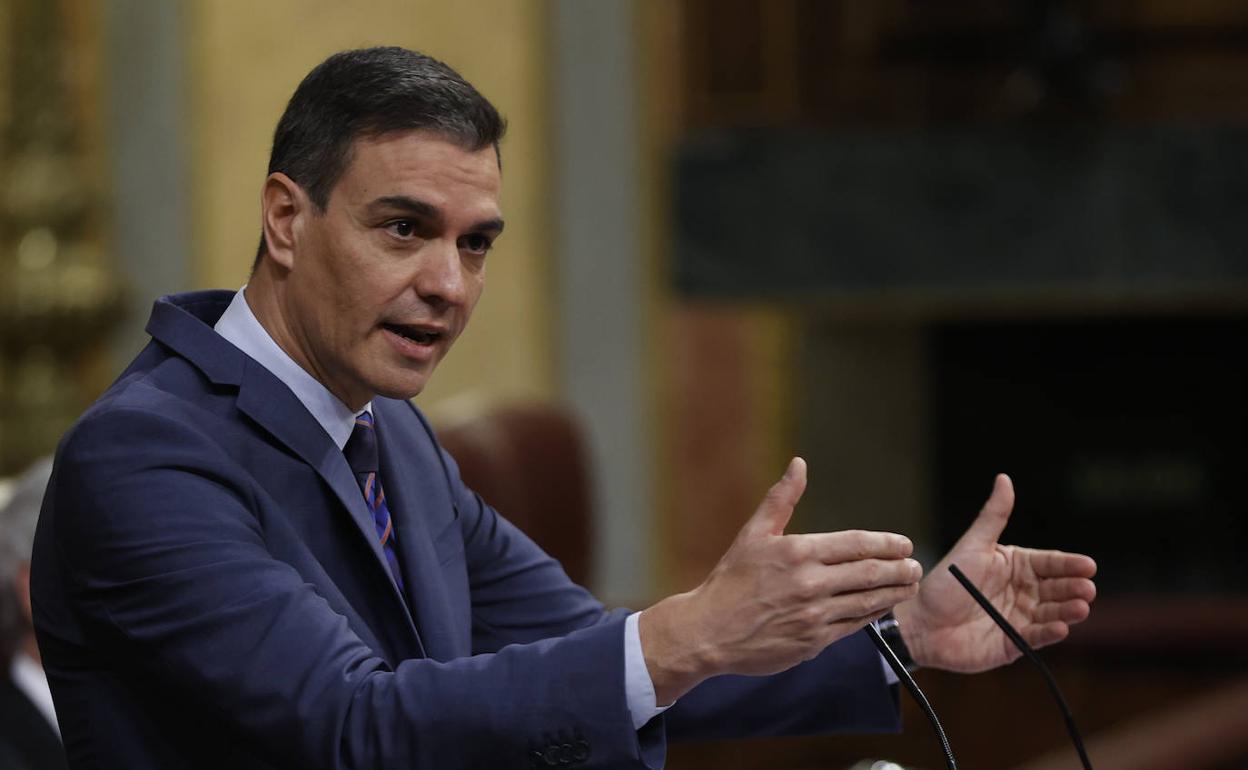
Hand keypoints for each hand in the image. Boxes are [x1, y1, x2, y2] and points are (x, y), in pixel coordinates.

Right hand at [640, 458, 921, 703]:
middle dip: (899, 569)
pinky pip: (852, 627)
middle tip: (916, 566)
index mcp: (798, 552)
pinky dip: (871, 615)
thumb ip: (782, 499)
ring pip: (866, 602)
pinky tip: (881, 608)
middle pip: (869, 573)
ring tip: (909, 586)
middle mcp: (810, 584)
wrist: (708, 631)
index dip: (886, 544)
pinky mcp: (813, 642)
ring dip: (893, 593)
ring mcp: (813, 616)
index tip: (905, 544)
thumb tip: (799, 464)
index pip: (856, 544)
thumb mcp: (753, 534)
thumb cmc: (731, 580)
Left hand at [893, 474, 1096, 672]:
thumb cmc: (944, 582)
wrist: (920, 623)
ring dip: (1068, 611)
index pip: (1050, 563)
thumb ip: (993, 516)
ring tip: (1080, 607)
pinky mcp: (1014, 643)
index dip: (1070, 565)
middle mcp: (1023, 592)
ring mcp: (1020, 618)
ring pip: (1052, 613)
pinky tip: (1061, 628)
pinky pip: (1036, 637)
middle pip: (1056, 589)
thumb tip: (1004, 478)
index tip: (1088, 565)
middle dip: (1074, 588)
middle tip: (1087, 588)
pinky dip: (1050, 633)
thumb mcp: (972, 546)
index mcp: (1016, 567)